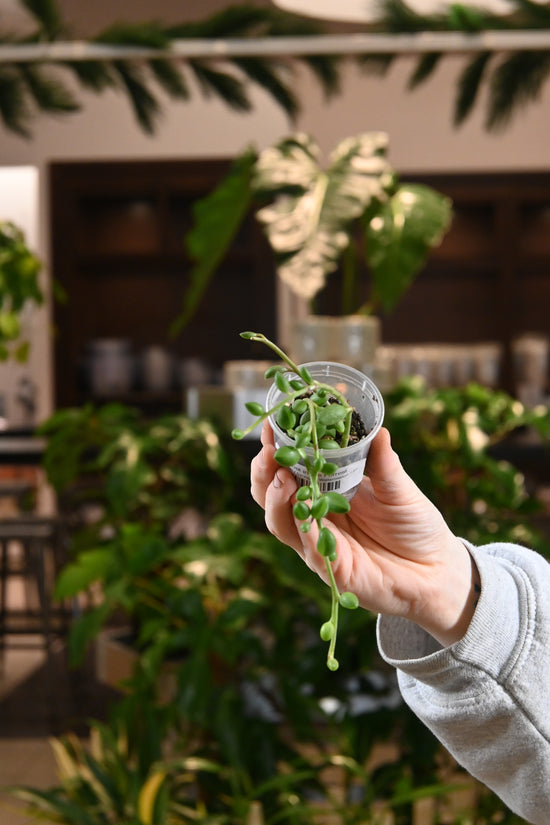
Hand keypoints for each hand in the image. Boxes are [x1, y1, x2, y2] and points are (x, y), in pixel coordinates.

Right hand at [251, 422, 478, 646]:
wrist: (436, 570)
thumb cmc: (415, 524)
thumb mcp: (399, 489)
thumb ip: (384, 463)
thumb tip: (378, 430)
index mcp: (326, 489)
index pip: (289, 466)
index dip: (276, 447)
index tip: (269, 425)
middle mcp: (315, 515)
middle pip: (272, 494)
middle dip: (264, 471)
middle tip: (270, 451)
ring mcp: (318, 542)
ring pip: (280, 522)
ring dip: (276, 498)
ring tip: (283, 477)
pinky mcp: (331, 569)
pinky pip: (308, 548)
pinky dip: (302, 528)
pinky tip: (302, 511)